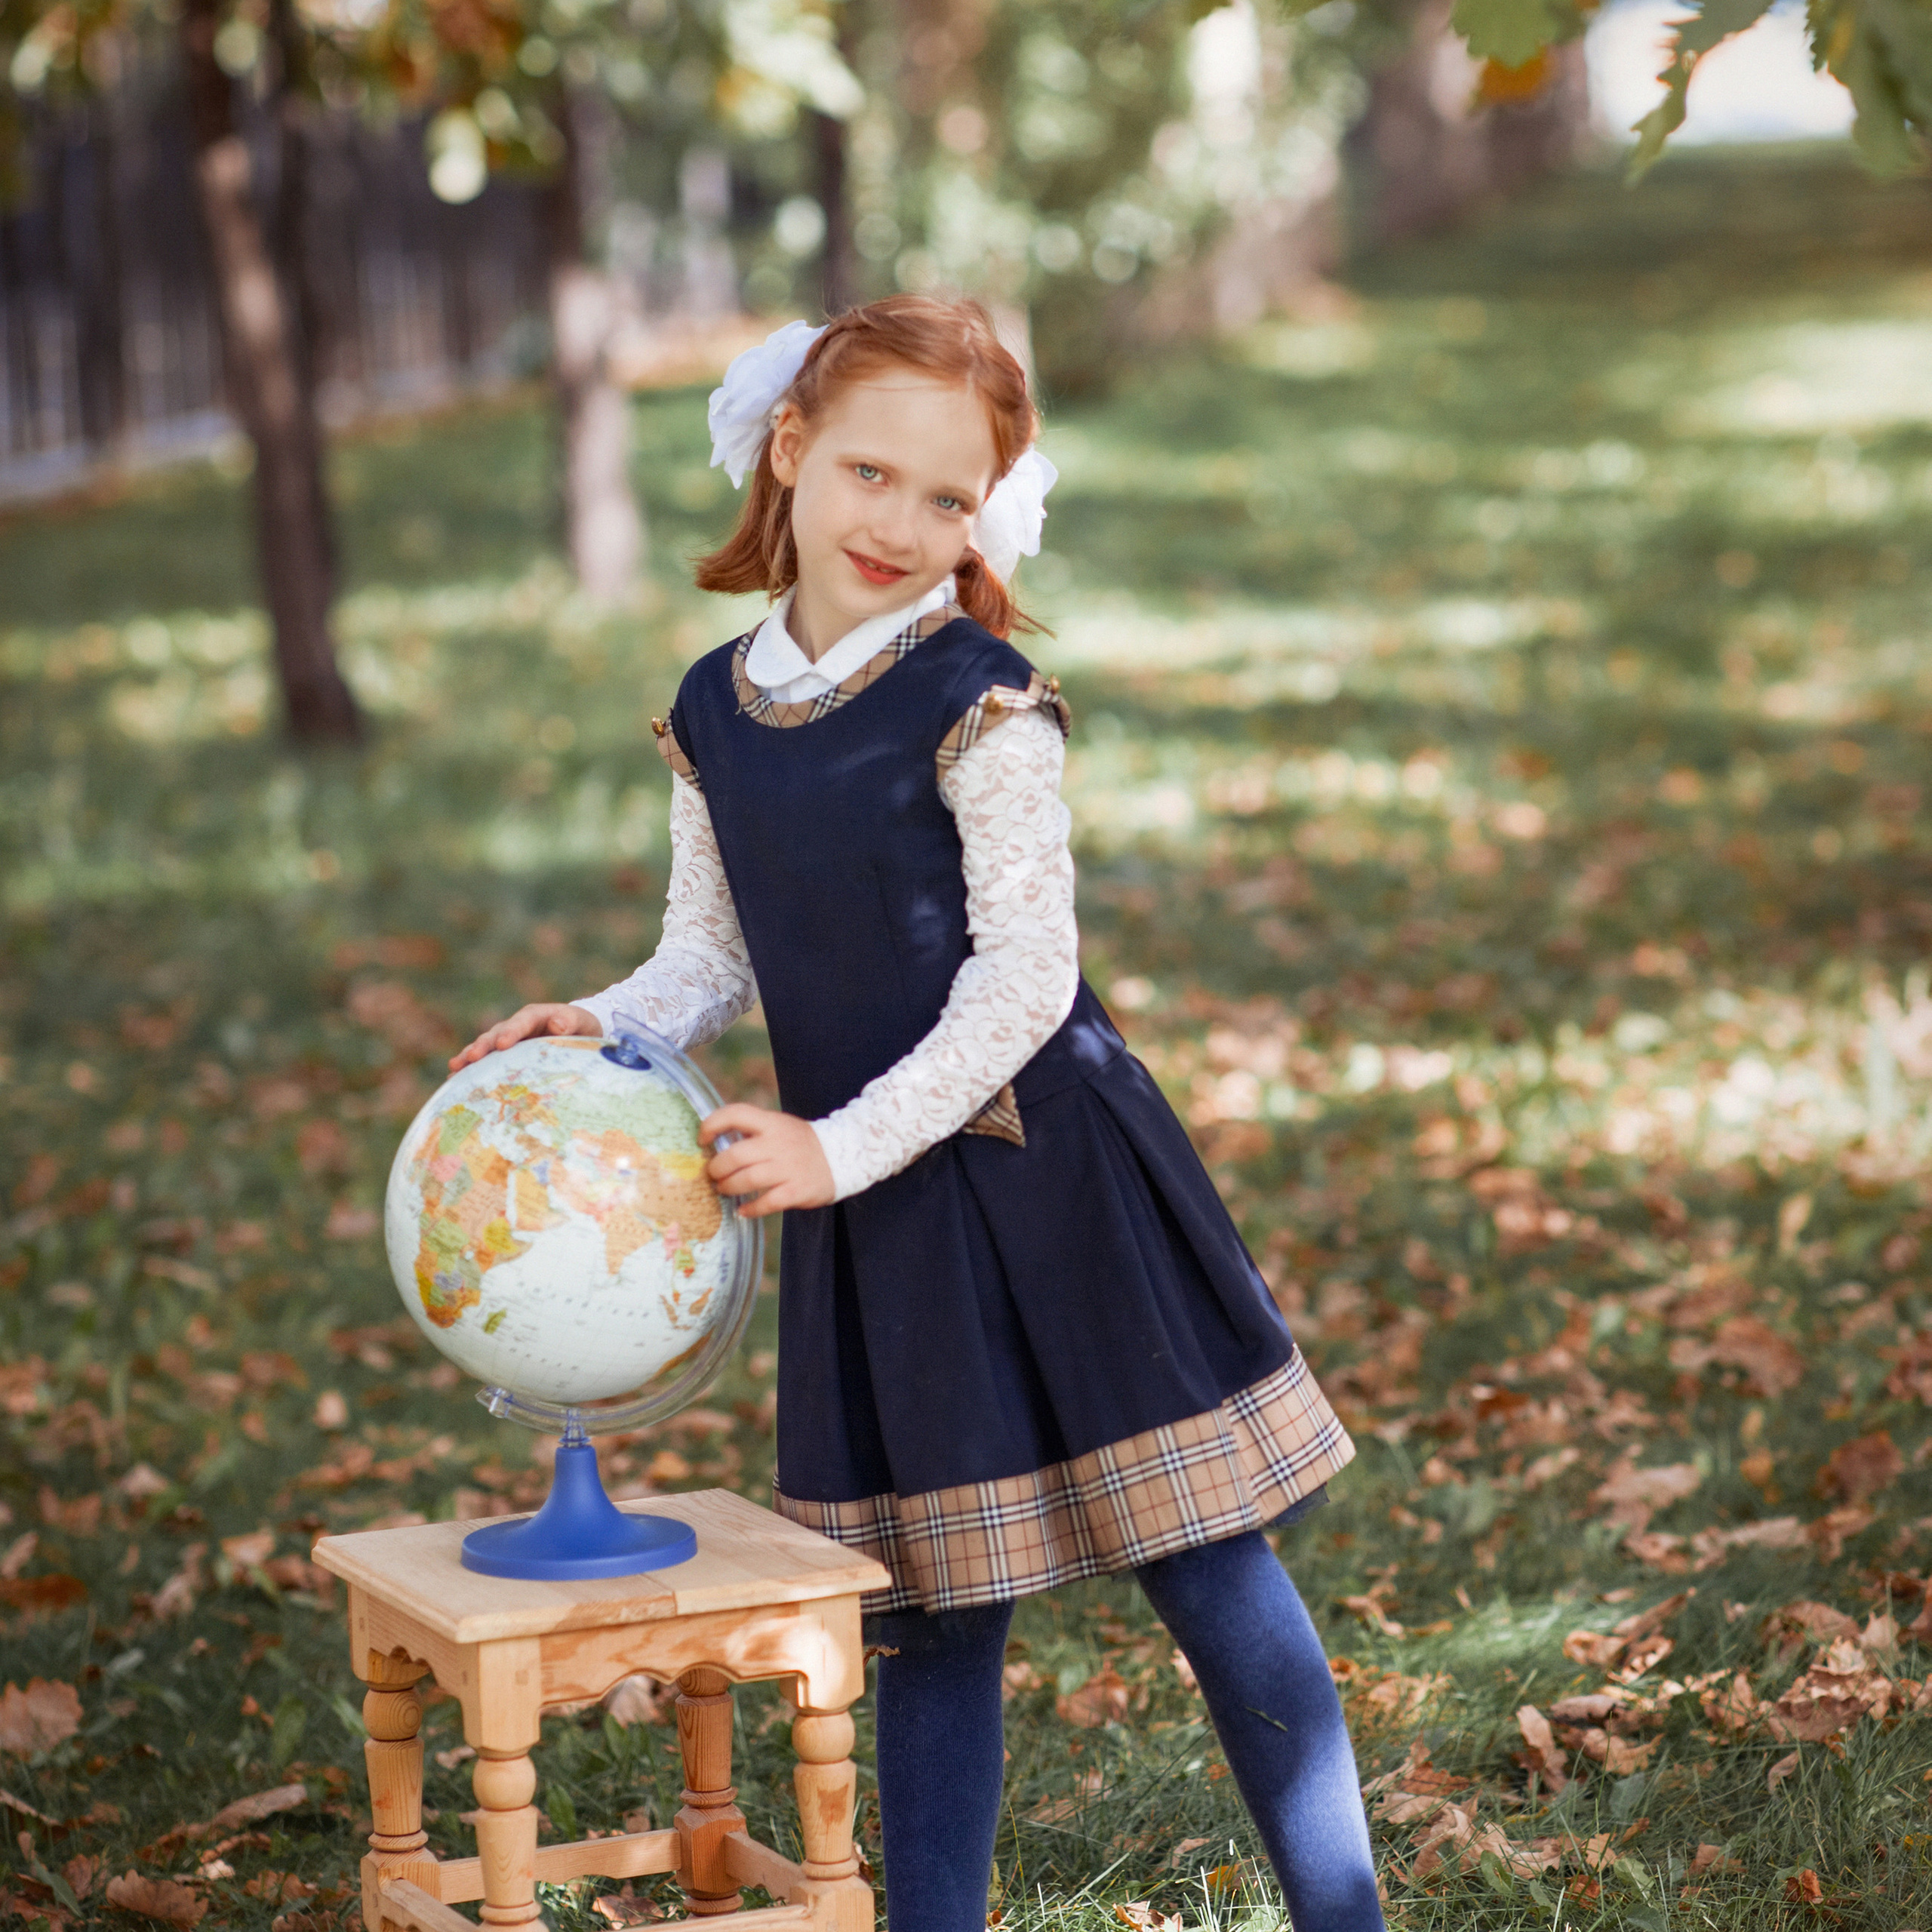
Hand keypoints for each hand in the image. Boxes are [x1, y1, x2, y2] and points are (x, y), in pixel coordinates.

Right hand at [449, 1003, 601, 1071]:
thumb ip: (570, 1021)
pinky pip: (486, 1060)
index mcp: (535, 1016)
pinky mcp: (503, 1055)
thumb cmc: (581, 1027)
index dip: (511, 1033)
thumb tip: (558, 1024)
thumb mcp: (581, 1022)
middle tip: (470, 1059)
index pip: (521, 1023)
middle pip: (496, 1034)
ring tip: (454, 1068)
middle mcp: (516, 1026)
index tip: (502, 1045)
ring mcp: (507, 1040)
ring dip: (469, 1057)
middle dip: (482, 1046)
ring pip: (485, 1047)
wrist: (577, 1033)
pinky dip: (471, 1068)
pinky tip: (455, 1079)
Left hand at [701, 1104, 834, 1216]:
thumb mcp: (780, 1126)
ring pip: (747, 1180)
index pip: (736, 1114)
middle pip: (735, 1155)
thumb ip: (753, 1130)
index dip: (712, 1124)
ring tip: (724, 1190)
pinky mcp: (796, 1191)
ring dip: (728, 1188)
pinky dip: (749, 1209)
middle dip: (716, 1168)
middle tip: (714, 1174)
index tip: (702, 1139)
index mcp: (772, 1123)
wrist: (844, 1157)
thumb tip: (715, 1141)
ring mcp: (788, 1168)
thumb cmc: (801, 1143)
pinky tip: (742, 1211)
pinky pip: (766, 1203)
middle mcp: (778, 1144)